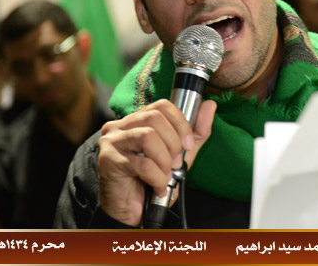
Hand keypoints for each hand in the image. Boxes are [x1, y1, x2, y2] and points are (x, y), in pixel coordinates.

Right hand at [96, 99, 216, 226]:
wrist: (133, 212)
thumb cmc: (152, 181)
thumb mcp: (180, 154)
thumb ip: (196, 131)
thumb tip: (210, 105)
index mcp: (137, 121)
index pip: (162, 106)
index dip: (180, 123)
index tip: (188, 143)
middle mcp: (120, 126)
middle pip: (155, 118)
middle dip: (173, 143)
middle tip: (176, 163)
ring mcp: (111, 141)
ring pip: (147, 137)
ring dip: (164, 160)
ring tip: (166, 174)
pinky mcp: (108, 160)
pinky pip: (142, 163)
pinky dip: (157, 178)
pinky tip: (158, 187)